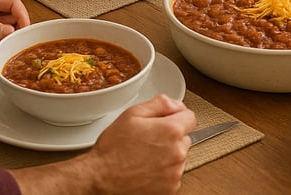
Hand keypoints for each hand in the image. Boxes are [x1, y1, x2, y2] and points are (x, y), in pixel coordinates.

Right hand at [12, 94, 195, 193]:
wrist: (100, 178)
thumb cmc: (113, 149)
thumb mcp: (132, 114)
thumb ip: (160, 103)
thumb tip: (176, 104)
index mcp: (171, 130)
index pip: (190, 117)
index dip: (176, 116)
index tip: (165, 121)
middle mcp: (177, 152)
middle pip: (184, 138)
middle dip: (171, 137)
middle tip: (149, 140)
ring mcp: (175, 173)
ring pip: (179, 157)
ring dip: (167, 155)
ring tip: (145, 156)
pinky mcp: (170, 188)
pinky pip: (173, 174)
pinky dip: (164, 172)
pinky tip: (146, 169)